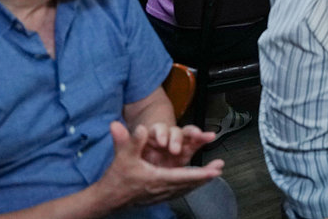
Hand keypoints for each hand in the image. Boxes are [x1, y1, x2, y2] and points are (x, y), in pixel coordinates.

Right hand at [97, 121, 222, 207]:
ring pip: (185, 189)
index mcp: (157, 179)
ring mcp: (161, 195)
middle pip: (189, 183)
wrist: (107, 199)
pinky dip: (190, 186)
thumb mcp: (123, 157)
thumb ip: (131, 142)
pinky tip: (196, 183)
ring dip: (200, 181)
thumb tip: (140, 128)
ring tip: (213, 173)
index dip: (200, 174)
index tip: (214, 170)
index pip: (183, 177)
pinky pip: (179, 192)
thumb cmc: (117, 178)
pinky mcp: (159, 197)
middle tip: (219, 168)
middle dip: (205, 176)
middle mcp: (162, 189)